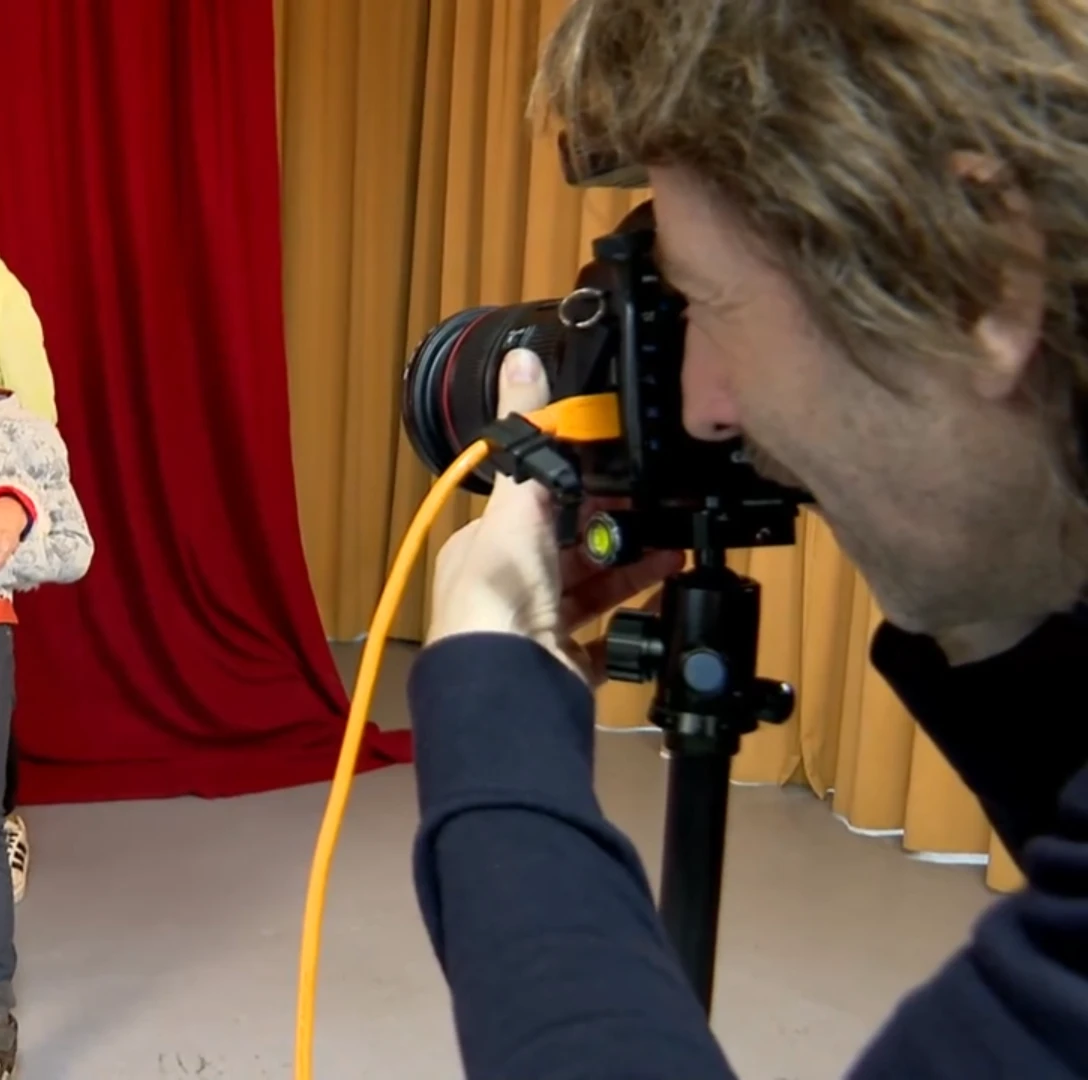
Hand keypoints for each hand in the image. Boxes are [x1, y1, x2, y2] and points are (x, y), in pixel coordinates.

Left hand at [425, 349, 681, 680]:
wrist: (507, 682)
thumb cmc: (502, 589)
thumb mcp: (517, 500)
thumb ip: (526, 431)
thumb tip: (519, 360)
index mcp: (482, 548)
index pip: (534, 508)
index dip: (579, 491)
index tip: (624, 478)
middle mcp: (503, 590)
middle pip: (567, 551)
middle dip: (614, 534)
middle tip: (662, 514)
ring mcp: (533, 632)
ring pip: (589, 594)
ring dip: (630, 573)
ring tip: (675, 555)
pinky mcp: (561, 668)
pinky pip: (602, 642)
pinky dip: (630, 624)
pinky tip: (657, 607)